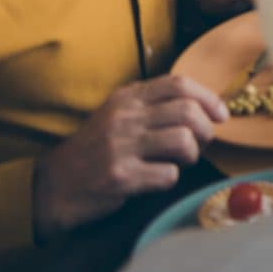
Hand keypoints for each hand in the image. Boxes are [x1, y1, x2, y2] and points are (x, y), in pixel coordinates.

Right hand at [31, 75, 227, 238]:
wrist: (51, 187)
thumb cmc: (93, 152)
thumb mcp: (117, 116)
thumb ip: (153, 106)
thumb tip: (204, 107)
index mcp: (127, 98)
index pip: (179, 84)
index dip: (209, 98)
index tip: (221, 115)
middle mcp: (124, 117)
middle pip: (188, 111)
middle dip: (205, 130)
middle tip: (201, 144)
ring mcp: (121, 146)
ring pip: (183, 140)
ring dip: (191, 155)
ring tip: (179, 163)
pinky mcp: (120, 176)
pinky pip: (168, 174)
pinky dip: (171, 179)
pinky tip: (157, 179)